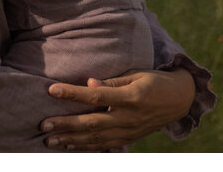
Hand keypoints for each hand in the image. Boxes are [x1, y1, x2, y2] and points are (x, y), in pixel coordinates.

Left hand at [41, 67, 194, 150]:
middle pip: (92, 123)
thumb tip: (89, 82)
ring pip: (95, 139)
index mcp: (131, 97)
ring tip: (49, 140)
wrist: (178, 100)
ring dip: (70, 140)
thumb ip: (112, 81)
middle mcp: (128, 118)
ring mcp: (129, 132)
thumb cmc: (154, 81)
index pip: (96, 96)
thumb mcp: (136, 74)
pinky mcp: (128, 139)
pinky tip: (69, 145)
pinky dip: (85, 147)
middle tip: (44, 125)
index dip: (73, 93)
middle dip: (66, 124)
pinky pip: (104, 145)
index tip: (52, 90)